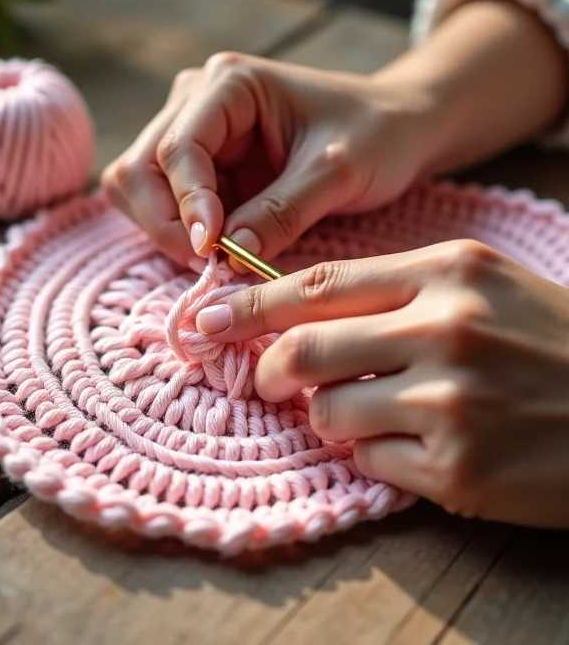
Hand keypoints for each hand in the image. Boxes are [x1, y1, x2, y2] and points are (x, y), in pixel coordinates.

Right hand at [101, 51, 437, 269]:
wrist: (397, 128)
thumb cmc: (376, 134)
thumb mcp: (337, 173)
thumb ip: (281, 213)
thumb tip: (227, 257)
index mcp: (228, 84)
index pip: (177, 148)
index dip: (186, 204)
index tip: (212, 251)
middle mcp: (197, 101)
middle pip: (140, 169)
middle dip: (164, 222)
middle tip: (209, 264)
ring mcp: (194, 134)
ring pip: (140, 189)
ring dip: (167, 230)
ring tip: (218, 258)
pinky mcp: (203, 168)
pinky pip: (168, 206)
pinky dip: (183, 234)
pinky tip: (222, 249)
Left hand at [195, 239, 568, 527]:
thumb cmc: (547, 341)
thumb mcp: (480, 286)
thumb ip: (393, 292)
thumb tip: (300, 315)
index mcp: (446, 273)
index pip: (319, 284)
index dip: (252, 301)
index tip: (208, 315)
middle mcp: (445, 330)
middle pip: (304, 349)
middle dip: (269, 368)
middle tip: (267, 378)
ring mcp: (451, 402)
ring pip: (329, 412)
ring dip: (331, 416)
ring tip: (373, 412)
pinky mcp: (459, 469)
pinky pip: (370, 461)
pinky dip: (375, 454)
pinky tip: (419, 445)